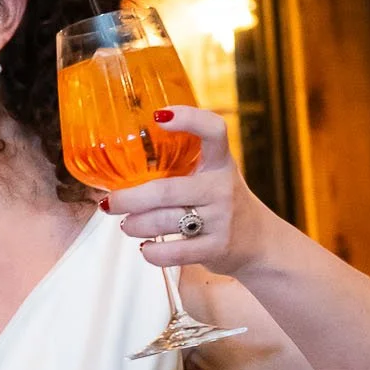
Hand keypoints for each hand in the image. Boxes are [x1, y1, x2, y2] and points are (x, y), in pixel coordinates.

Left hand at [106, 106, 273, 275]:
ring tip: (127, 226)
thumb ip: (181, 168)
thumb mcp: (211, 176)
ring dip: (135, 225)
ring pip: (164, 221)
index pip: (213, 131)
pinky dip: (152, 253)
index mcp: (219, 163)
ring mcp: (222, 218)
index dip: (189, 119)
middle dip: (129, 199)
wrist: (259, 242)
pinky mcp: (218, 247)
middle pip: (165, 190)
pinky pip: (175, 252)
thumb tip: (119, 169)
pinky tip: (145, 248)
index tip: (158, 116)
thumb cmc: (219, 203)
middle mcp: (222, 187)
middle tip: (110, 203)